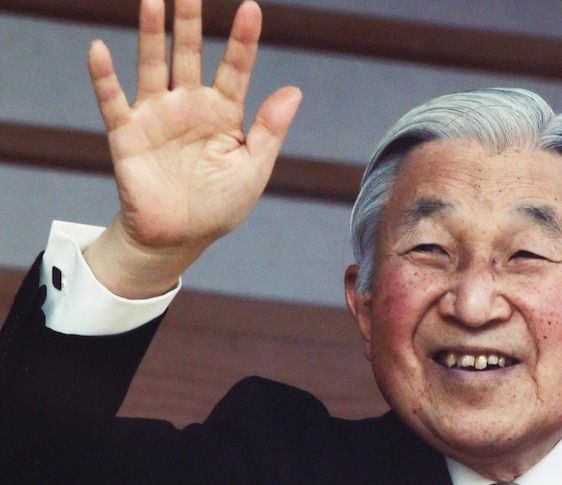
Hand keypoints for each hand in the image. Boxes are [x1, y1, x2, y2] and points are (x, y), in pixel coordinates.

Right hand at [83, 0, 301, 297]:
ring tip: (152, 1)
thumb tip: (294, 89)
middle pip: (189, 54)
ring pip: (153, 66)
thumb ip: (270, 129)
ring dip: (150, 34)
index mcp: (224, 113)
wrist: (179, 239)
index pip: (235, 68)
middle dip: (189, 21)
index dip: (243, 40)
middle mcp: (190, 106)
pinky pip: (113, 101)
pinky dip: (104, 77)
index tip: (252, 8)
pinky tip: (99, 49)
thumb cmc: (220, 205)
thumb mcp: (254, 168)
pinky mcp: (128, 135)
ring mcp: (157, 117)